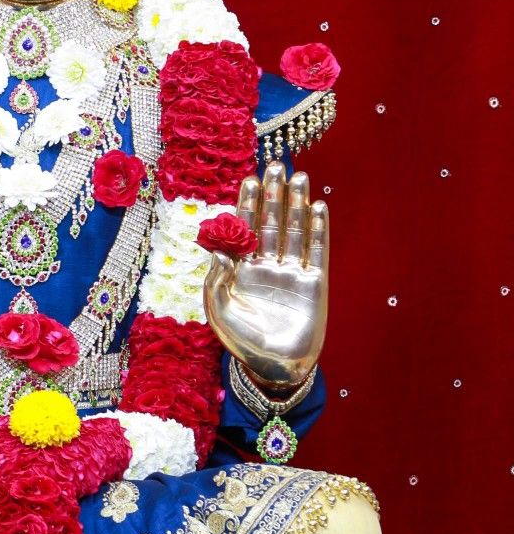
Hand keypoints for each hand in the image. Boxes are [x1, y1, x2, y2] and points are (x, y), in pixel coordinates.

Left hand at [203, 162, 327, 389]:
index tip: (249, 178)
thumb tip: (218, 249)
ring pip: (294, 230)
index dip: (247, 203)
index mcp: (241, 268)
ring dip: (297, 203)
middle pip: (271, 221)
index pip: (244, 228)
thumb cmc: (241, 342)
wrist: (275, 367)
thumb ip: (216, 279)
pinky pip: (316, 251)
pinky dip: (317, 229)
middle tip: (275, 166)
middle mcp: (266, 265)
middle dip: (272, 194)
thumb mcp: (217, 311)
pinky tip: (318, 207)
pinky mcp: (314, 283)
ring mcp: (291, 272)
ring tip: (299, 176)